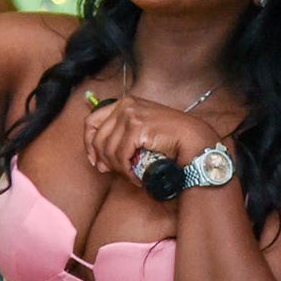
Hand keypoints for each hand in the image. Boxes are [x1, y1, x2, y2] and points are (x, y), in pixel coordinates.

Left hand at [81, 93, 219, 185]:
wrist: (192, 138)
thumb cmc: (170, 136)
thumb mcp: (142, 129)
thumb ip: (122, 137)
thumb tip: (100, 160)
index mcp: (125, 102)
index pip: (92, 120)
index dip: (88, 142)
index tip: (94, 158)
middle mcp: (125, 105)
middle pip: (98, 137)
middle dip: (102, 158)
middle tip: (109, 172)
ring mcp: (130, 115)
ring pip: (108, 149)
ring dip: (117, 168)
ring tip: (129, 175)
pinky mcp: (137, 128)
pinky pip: (121, 156)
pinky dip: (126, 171)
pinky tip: (135, 177)